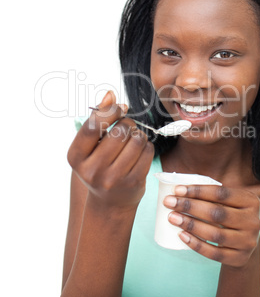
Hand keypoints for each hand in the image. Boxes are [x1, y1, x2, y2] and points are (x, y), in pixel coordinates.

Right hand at [67, 91, 154, 210]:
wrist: (110, 202)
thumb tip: (110, 94)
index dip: (111, 111)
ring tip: (133, 140)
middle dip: (128, 124)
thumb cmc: (99, 166)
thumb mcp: (91, 146)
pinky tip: (140, 151)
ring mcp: (113, 178)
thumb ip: (98, 118)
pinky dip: (146, 146)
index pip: (93, 126)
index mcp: (76, 156)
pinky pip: (147, 151)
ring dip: (139, 134)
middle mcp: (92, 170)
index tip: (120, 108)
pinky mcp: (133, 183)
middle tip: (127, 128)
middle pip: (120, 131)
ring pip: (136, 140)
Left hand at [163, 185, 259, 267]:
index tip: (177, 190)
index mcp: (250, 201)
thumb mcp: (230, 202)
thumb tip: (179, 186)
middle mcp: (253, 221)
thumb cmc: (230, 214)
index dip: (198, 191)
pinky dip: (196, 244)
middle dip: (189, 206)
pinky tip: (182, 235)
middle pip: (216, 213)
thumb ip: (212, 193)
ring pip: (215, 234)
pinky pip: (214, 253)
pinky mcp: (240, 258)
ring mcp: (248, 241)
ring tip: (172, 217)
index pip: (221, 193)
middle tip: (169, 202)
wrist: (246, 243)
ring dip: (190, 224)